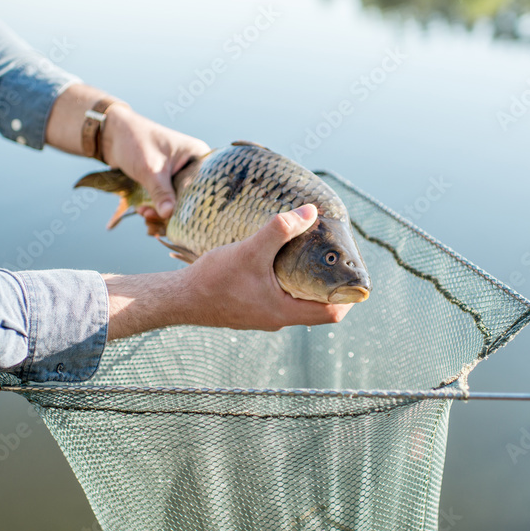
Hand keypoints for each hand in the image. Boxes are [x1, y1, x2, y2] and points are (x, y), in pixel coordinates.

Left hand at [101, 103, 209, 221]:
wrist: (113, 134)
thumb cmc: (135, 141)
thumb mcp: (150, 169)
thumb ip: (161, 192)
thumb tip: (168, 215)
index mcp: (199, 157)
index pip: (203, 188)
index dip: (192, 207)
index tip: (175, 220)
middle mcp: (193, 166)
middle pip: (191, 198)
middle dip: (172, 213)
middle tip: (152, 217)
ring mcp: (181, 174)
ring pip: (177, 202)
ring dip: (161, 213)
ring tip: (144, 213)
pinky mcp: (168, 181)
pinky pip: (167, 200)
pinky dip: (156, 208)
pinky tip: (142, 210)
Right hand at [177, 205, 352, 330]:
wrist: (179, 299)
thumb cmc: (213, 280)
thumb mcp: (250, 250)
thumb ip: (280, 230)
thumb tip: (310, 213)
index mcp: (284, 311)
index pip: (332, 313)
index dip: (347, 296)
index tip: (350, 274)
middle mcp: (278, 317)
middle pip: (317, 306)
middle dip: (327, 284)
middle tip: (331, 257)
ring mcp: (263, 314)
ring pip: (297, 300)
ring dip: (306, 281)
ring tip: (307, 254)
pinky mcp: (251, 308)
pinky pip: (278, 297)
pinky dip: (285, 281)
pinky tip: (277, 260)